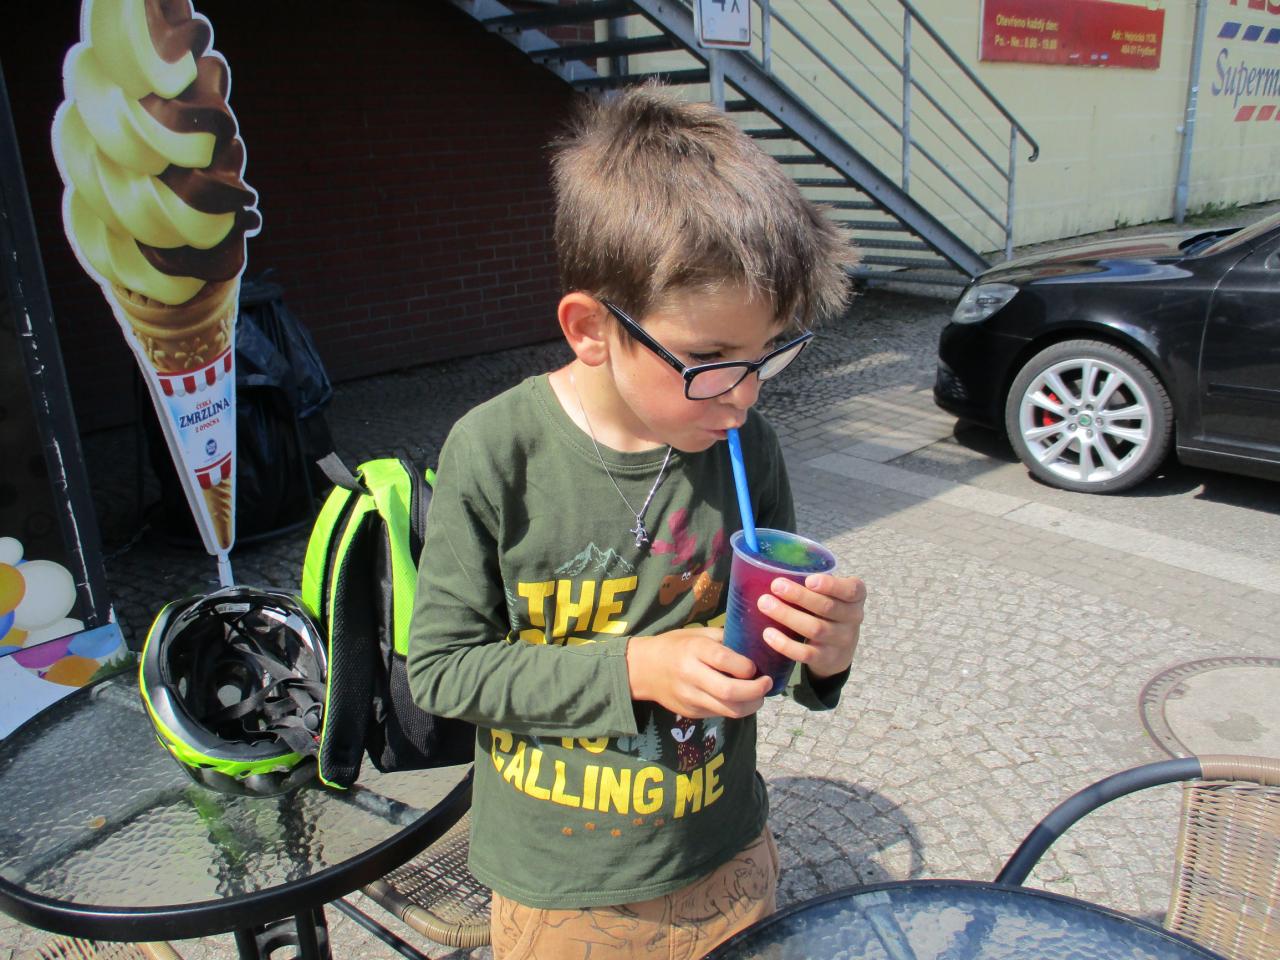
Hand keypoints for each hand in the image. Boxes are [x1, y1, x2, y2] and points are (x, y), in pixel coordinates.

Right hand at [627, 627, 771, 718]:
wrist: (642, 669)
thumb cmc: (675, 645)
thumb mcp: (697, 634)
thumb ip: (725, 641)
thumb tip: (755, 648)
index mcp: (694, 651)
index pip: (726, 661)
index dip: (748, 667)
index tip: (756, 667)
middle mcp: (691, 675)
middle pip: (730, 692)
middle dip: (756, 691)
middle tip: (767, 684)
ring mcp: (690, 697)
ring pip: (729, 711)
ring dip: (751, 705)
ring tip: (758, 695)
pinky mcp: (690, 712)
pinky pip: (720, 714)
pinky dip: (735, 708)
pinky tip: (740, 699)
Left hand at [757, 572, 865, 680]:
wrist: (839, 651)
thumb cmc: (828, 611)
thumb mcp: (831, 594)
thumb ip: (814, 582)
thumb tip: (773, 566)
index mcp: (855, 598)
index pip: (852, 590)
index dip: (831, 585)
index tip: (809, 579)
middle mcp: (853, 619)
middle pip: (827, 607)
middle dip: (800, 596)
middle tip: (776, 585)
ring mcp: (841, 641)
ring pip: (815, 628)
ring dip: (788, 615)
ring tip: (764, 604)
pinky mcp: (826, 659)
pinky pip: (805, 653)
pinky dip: (785, 644)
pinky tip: (768, 634)